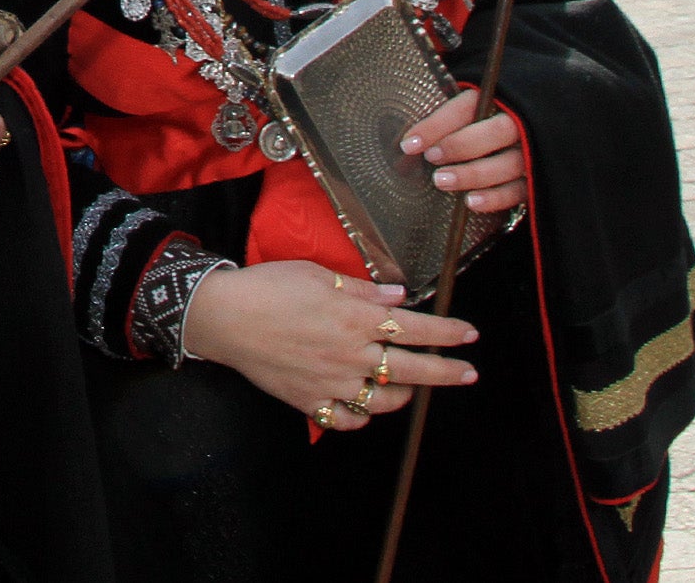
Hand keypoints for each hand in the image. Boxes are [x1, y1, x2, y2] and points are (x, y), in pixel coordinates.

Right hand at [181, 265, 475, 426]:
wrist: (224, 317)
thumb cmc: (269, 288)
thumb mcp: (318, 276)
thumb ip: (361, 290)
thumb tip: (397, 297)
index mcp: (354, 319)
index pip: (414, 328)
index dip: (446, 332)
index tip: (469, 334)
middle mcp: (350, 355)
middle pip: (411, 369)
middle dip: (446, 372)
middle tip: (468, 373)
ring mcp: (332, 383)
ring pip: (383, 401)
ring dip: (404, 394)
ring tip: (411, 388)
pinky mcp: (310, 401)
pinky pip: (347, 420)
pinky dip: (360, 416)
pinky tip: (364, 405)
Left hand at [399, 88, 525, 214]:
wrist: (534, 122)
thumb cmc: (488, 118)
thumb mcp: (470, 107)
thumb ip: (445, 119)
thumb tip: (408, 142)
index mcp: (500, 97)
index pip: (467, 107)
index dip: (437, 124)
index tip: (410, 143)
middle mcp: (522, 122)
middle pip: (495, 132)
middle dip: (459, 145)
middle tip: (432, 157)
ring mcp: (533, 151)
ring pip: (507, 164)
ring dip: (472, 174)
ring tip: (441, 181)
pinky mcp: (538, 178)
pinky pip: (519, 191)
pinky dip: (495, 198)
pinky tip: (470, 202)